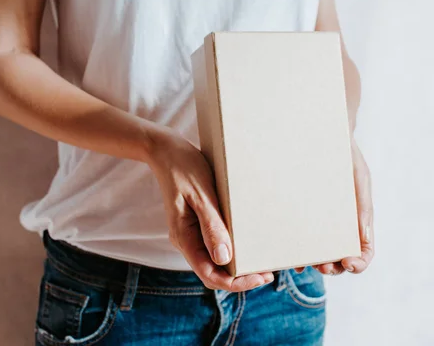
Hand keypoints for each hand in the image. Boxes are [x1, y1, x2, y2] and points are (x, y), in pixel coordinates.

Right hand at [146, 128, 273, 290]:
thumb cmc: (184, 169)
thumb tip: (224, 258)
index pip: (210, 275)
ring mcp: (190, 234)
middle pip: (213, 273)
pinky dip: (231, 250)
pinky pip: (214, 245)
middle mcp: (186, 241)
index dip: (236, 282)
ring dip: (236, 266)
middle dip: (240, 278)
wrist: (165, 151)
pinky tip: (247, 244)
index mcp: (183, 237)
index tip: (260, 276)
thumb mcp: (201, 195)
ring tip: (261, 260)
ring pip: (214, 262)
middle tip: (267, 272)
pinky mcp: (196, 224)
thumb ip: (211, 226)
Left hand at [296, 137, 374, 274]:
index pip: (363, 252)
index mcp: (358, 222)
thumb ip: (364, 207)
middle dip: (333, 269)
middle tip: (324, 268)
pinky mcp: (300, 217)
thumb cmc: (346, 157)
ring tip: (304, 264)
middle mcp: (339, 228)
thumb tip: (364, 240)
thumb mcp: (360, 177)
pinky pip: (298, 240)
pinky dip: (295, 253)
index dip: (359, 263)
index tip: (350, 263)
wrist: (322, 137)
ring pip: (318, 254)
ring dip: (313, 264)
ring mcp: (319, 224)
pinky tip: (289, 257)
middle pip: (339, 260)